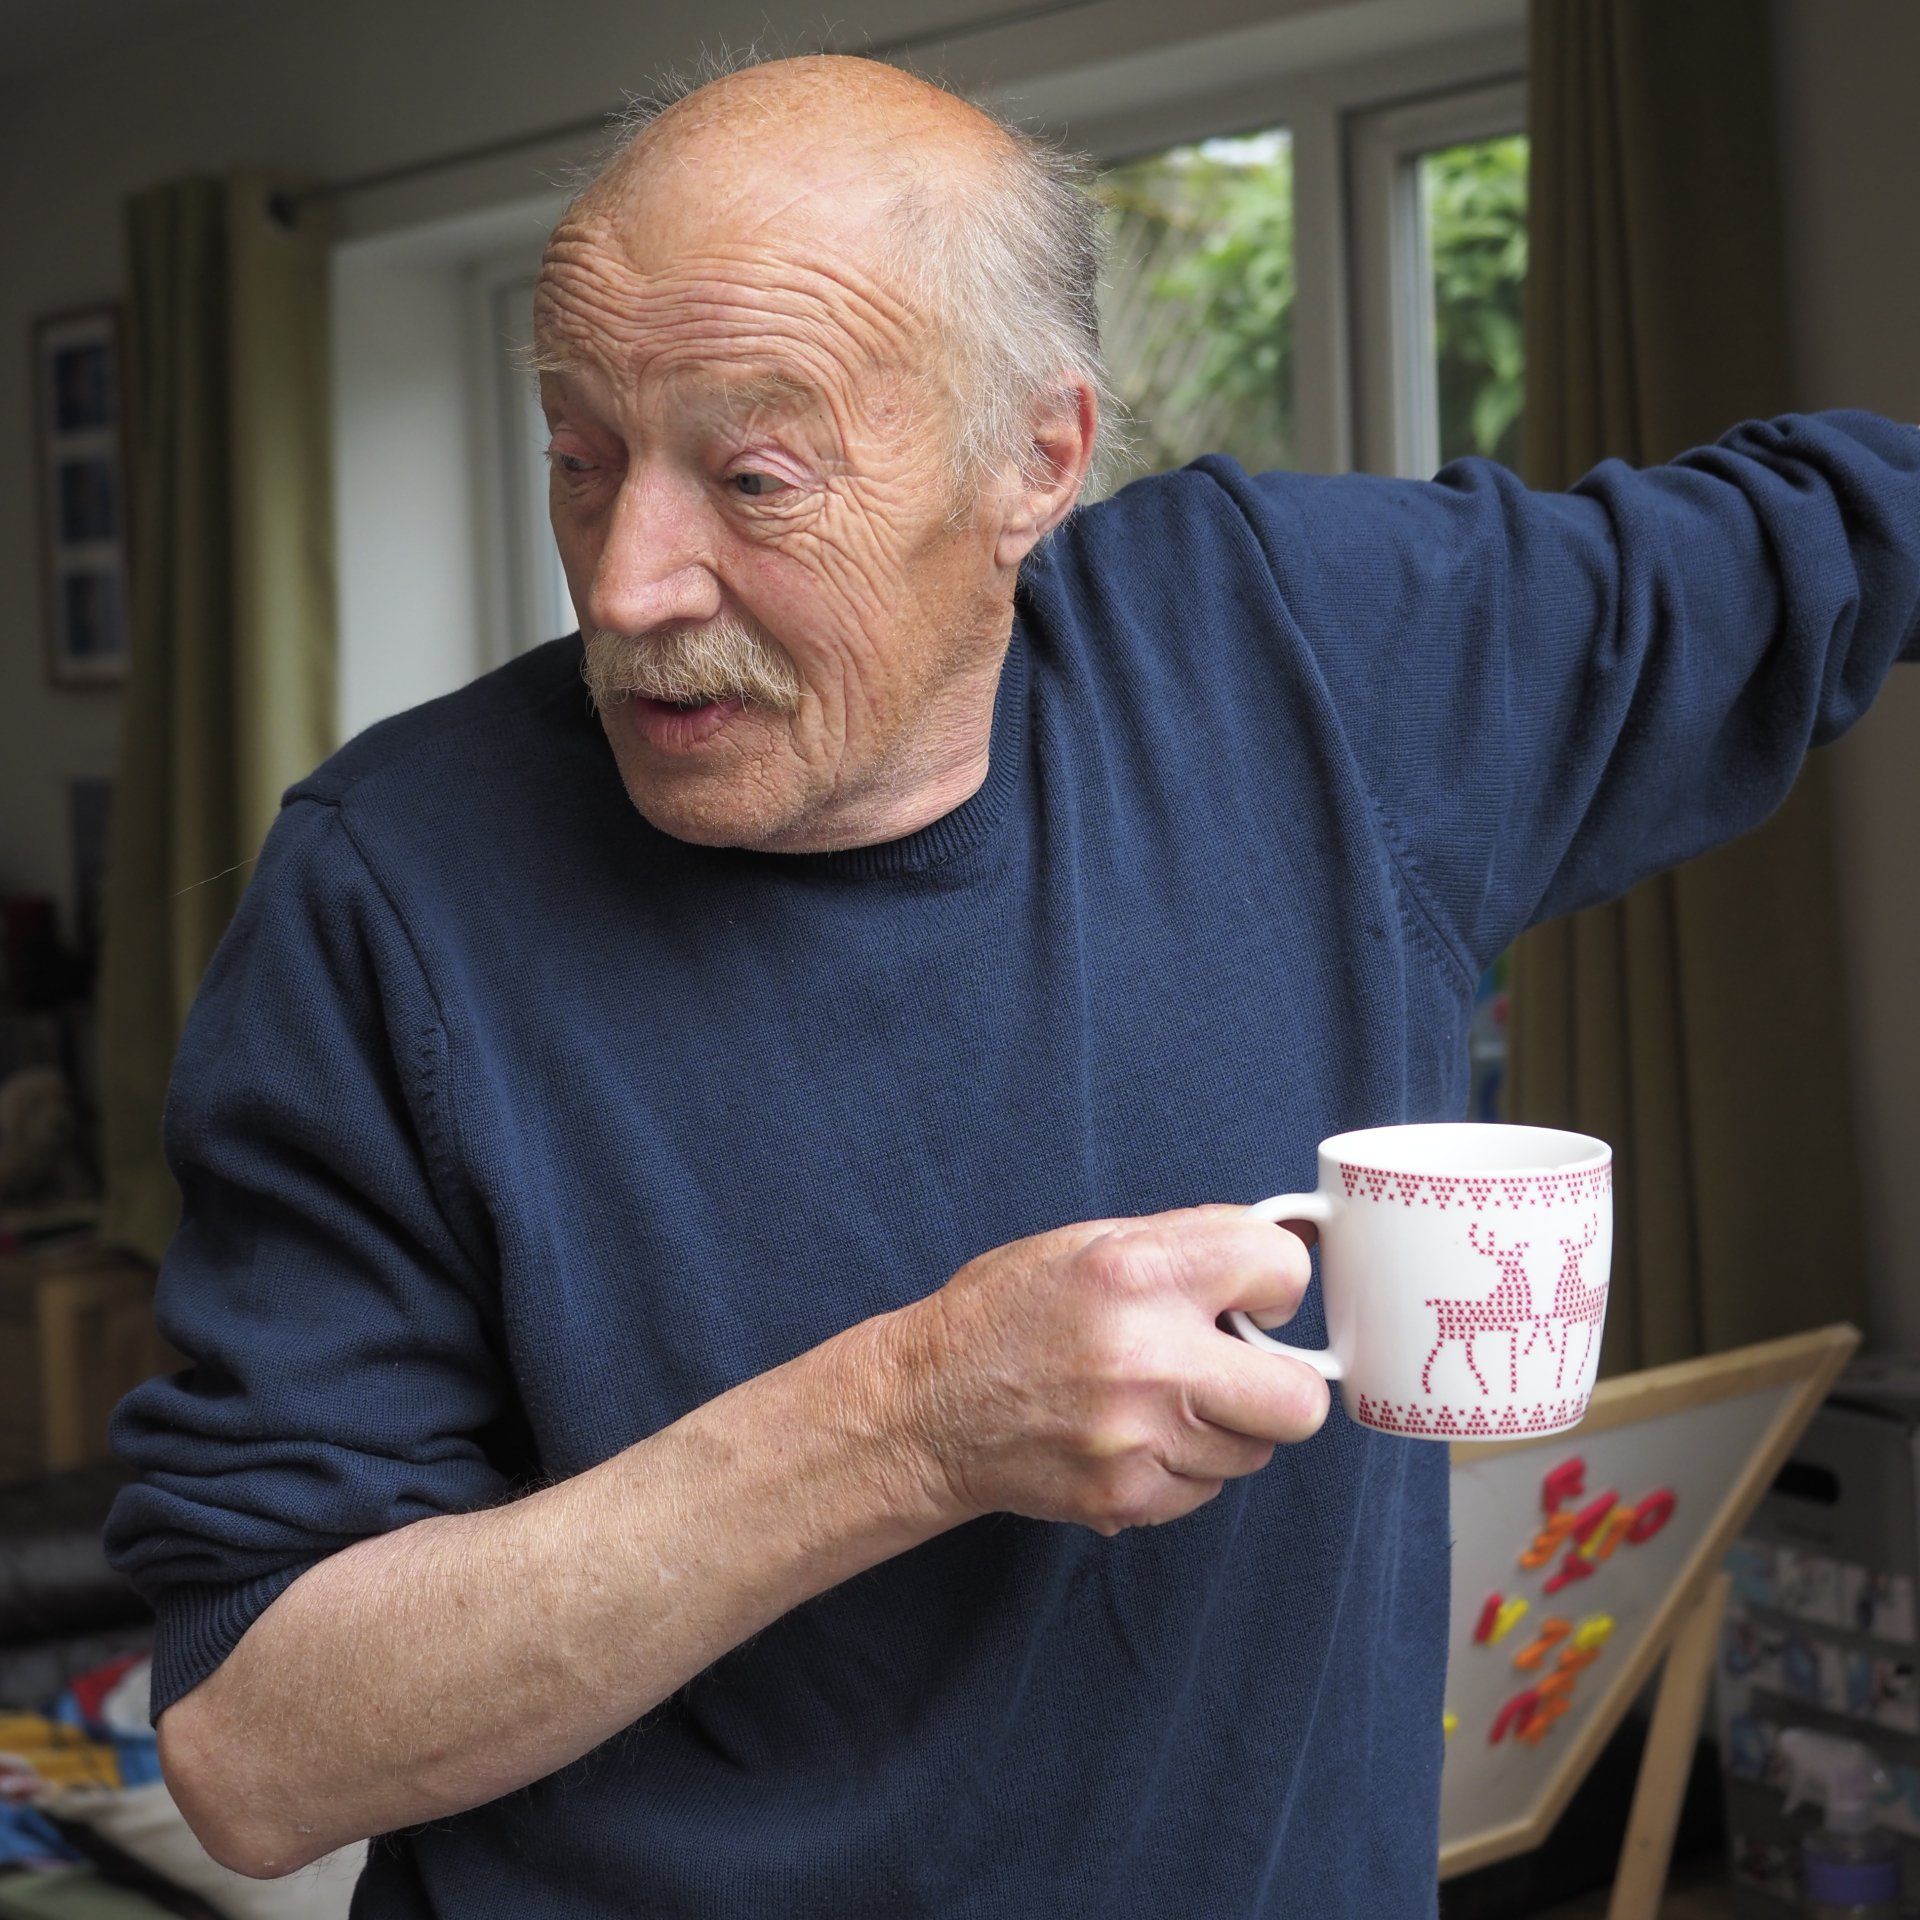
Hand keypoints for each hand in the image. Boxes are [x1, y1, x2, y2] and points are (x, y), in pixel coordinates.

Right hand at [879, 1204, 1330, 1535]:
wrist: (928, 1407)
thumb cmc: (1007, 1313)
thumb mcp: (1090, 1242)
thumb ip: (1192, 1240)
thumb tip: (1293, 1241)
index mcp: (1138, 1273)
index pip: (1283, 1271)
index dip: (1275, 1283)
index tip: (1251, 1297)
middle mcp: (1146, 1358)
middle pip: (1299, 1399)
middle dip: (1279, 1382)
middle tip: (1236, 1367)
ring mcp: (1139, 1438)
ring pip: (1254, 1450)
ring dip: (1226, 1426)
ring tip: (1163, 1397)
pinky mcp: (1127, 1496)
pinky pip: (1206, 1490)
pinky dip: (1184, 1466)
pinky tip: (1135, 1434)